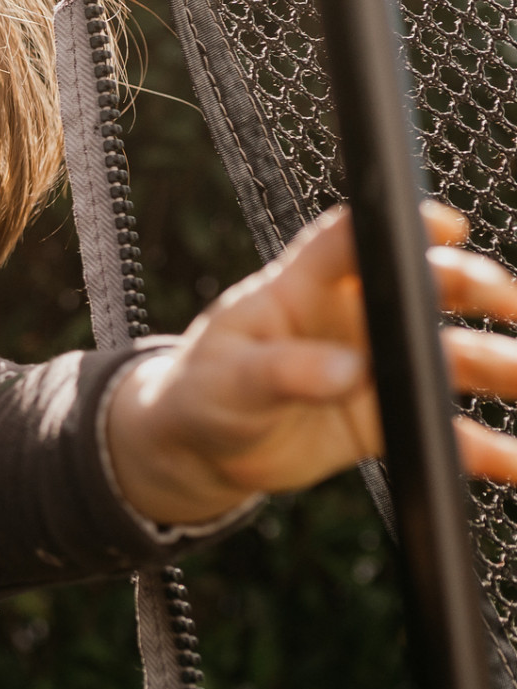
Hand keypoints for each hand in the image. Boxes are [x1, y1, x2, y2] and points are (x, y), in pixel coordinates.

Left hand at [108, 203, 516, 524]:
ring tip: (515, 372)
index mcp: (301, 287)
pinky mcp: (384, 420)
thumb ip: (282, 371)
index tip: (446, 228)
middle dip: (468, 286)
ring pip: (445, 356)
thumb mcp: (227, 379)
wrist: (202, 448)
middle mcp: (349, 319)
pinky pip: (439, 431)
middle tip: (501, 299)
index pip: (352, 240)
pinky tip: (510, 462)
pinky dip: (479, 447)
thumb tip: (347, 370)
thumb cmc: (204, 391)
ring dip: (491, 362)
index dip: (400, 226)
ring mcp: (374, 368)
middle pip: (419, 288)